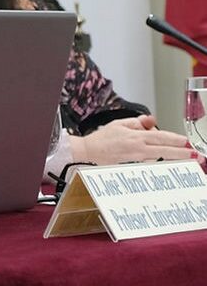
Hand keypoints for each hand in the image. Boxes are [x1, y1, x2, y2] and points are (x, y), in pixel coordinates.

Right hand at [70, 115, 191, 165]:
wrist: (89, 153)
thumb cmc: (102, 138)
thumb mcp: (119, 123)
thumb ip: (137, 122)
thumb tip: (151, 121)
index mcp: (135, 137)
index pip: (160, 137)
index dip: (176, 140)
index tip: (187, 142)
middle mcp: (138, 149)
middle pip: (165, 151)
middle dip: (182, 153)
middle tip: (196, 156)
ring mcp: (137, 158)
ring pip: (160, 156)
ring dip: (173, 156)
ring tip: (187, 157)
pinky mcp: (135, 164)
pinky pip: (151, 160)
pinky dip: (159, 158)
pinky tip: (165, 158)